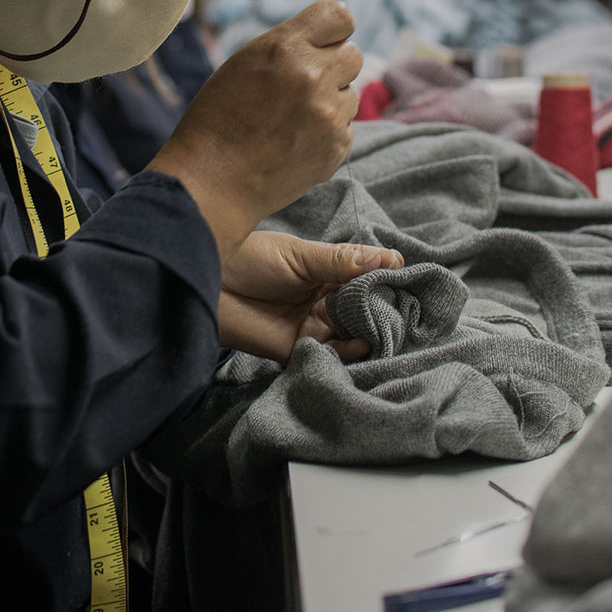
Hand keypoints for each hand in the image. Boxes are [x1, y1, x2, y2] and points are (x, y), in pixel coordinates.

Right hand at [147, 1, 361, 263]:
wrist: (211, 181)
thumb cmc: (218, 118)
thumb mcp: (244, 63)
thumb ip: (289, 46)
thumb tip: (328, 41)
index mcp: (285, 47)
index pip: (339, 15)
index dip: (332, 29)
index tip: (323, 42)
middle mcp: (313, 76)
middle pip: (353, 54)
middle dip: (333, 66)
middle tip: (302, 86)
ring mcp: (329, 115)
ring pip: (351, 94)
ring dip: (330, 102)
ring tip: (292, 120)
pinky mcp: (336, 147)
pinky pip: (346, 128)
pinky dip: (327, 133)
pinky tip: (295, 142)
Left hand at [217, 229, 403, 365]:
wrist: (206, 283)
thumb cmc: (247, 259)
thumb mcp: (299, 256)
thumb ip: (341, 262)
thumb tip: (390, 259)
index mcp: (327, 271)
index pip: (367, 276)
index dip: (386, 279)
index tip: (405, 280)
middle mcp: (324, 299)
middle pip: (365, 308)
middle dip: (383, 309)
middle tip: (399, 309)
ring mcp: (313, 324)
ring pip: (354, 333)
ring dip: (370, 332)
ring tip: (383, 326)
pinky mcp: (299, 348)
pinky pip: (332, 355)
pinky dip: (349, 353)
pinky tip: (361, 343)